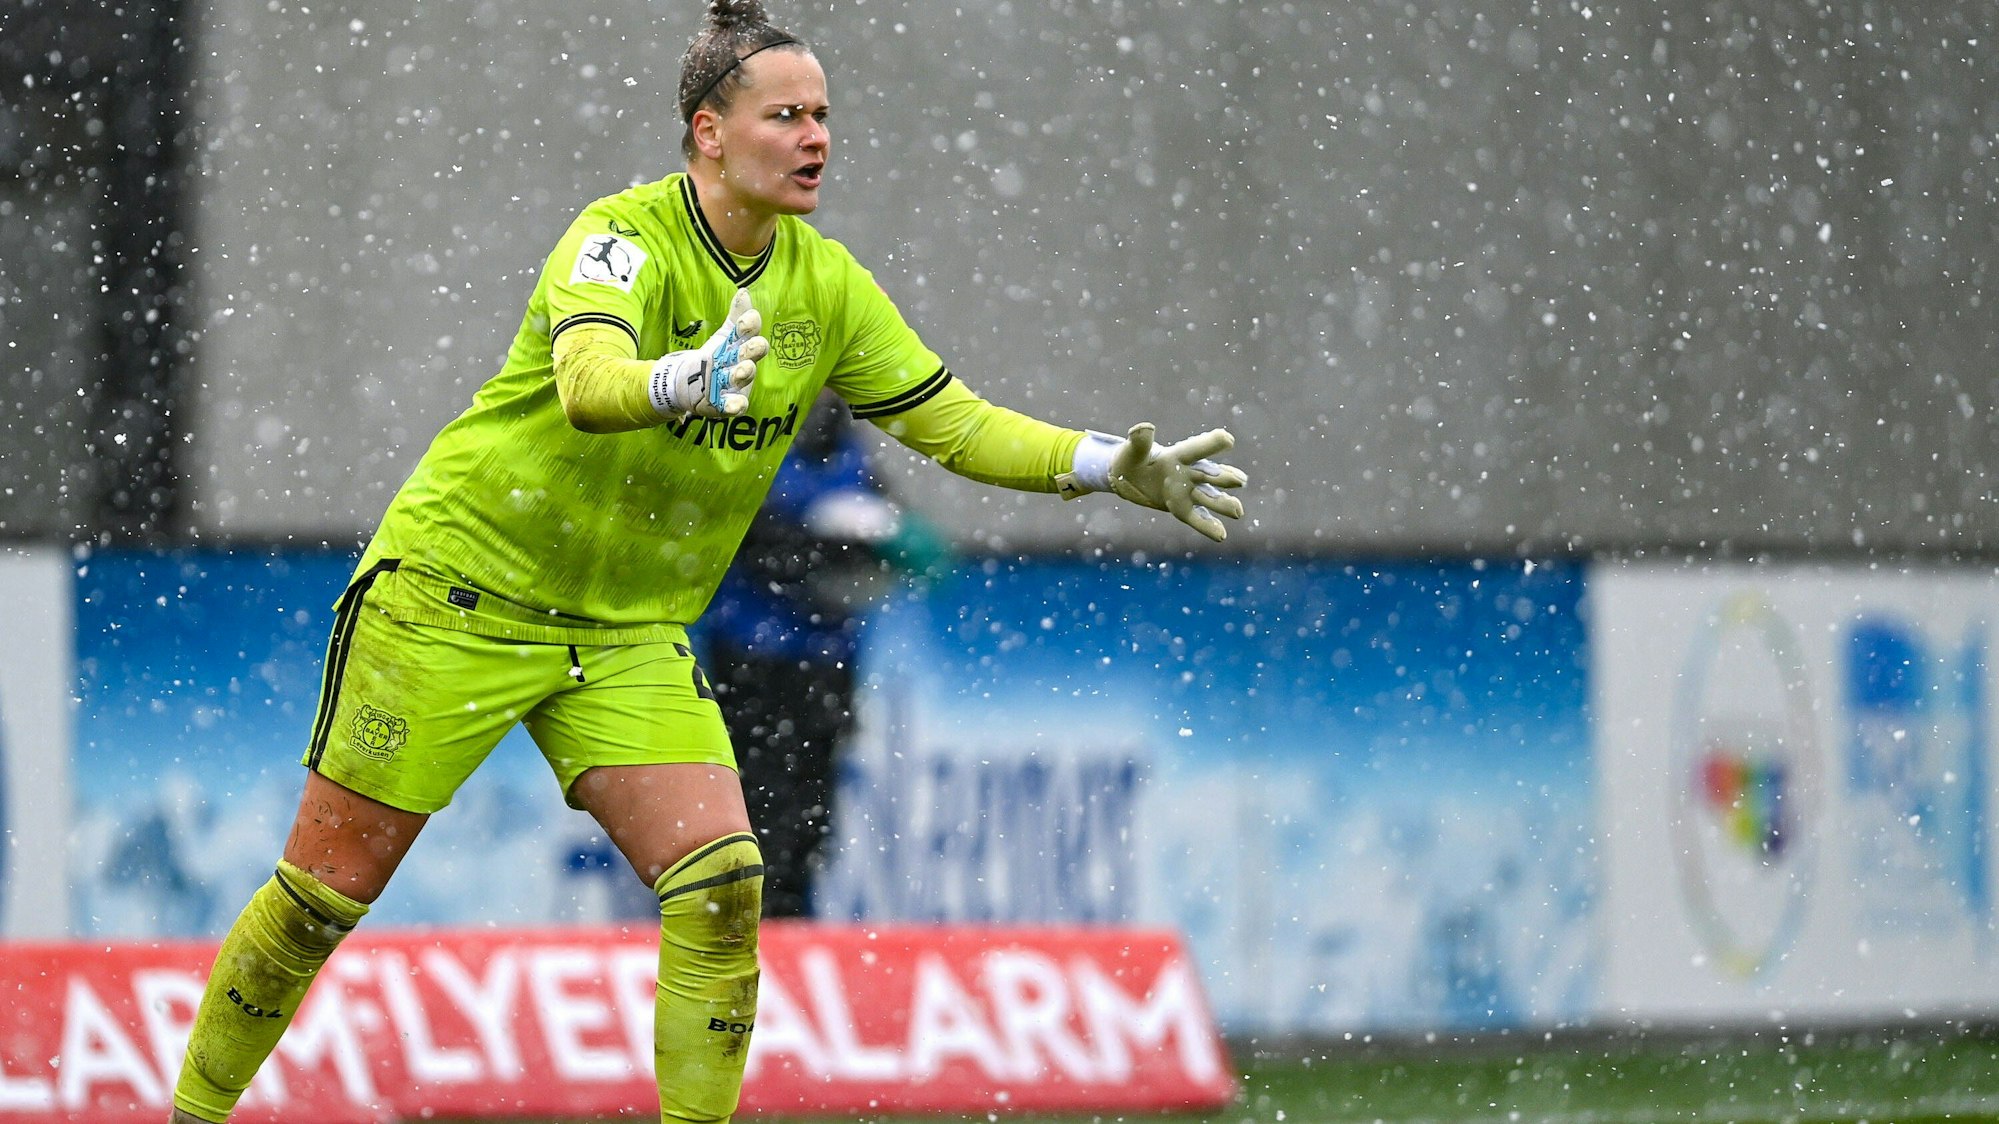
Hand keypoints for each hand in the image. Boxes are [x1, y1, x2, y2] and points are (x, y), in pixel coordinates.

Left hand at [648, 288, 769, 417]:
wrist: (690, 384)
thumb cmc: (715, 357)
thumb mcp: (724, 337)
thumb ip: (735, 316)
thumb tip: (744, 291)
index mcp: (741, 346)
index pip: (749, 333)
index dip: (750, 326)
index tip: (748, 319)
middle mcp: (742, 364)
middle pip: (751, 355)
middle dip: (753, 350)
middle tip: (755, 345)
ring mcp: (735, 385)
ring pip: (742, 377)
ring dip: (744, 373)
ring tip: (744, 369)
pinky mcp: (725, 404)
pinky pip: (734, 405)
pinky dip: (736, 405)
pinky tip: (735, 405)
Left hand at [1055, 422, 1247, 541]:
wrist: (1129, 476)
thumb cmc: (1131, 458)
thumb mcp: (1132, 450)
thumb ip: (1139, 441)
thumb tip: (1144, 427)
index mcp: (1178, 455)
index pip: (1197, 449)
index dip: (1211, 444)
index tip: (1227, 440)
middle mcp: (1189, 472)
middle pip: (1210, 474)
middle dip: (1223, 477)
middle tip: (1240, 481)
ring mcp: (1188, 491)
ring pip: (1209, 498)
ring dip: (1223, 504)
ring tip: (1237, 512)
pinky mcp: (1183, 508)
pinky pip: (1198, 518)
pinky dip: (1209, 526)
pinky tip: (1221, 535)